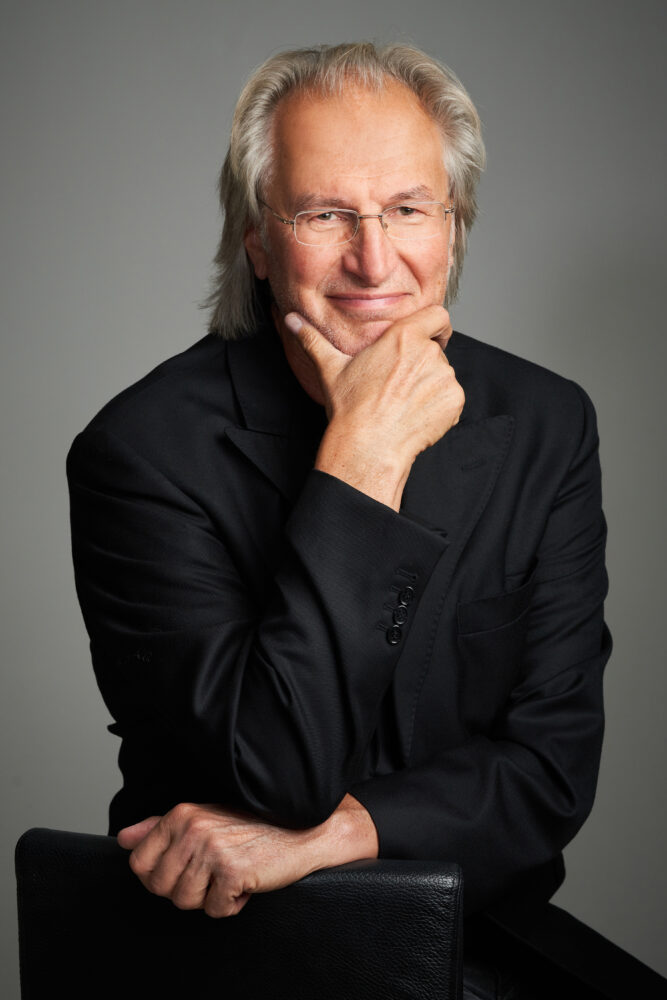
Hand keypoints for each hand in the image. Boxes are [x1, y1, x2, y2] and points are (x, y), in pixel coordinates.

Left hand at [117, 795, 377, 917]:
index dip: (160, 876)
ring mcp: (212, 850)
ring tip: (230, 876)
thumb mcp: (204, 819)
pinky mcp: (233, 872)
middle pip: (160, 887)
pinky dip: (231, 905)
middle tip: (213, 874)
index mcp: (181, 814)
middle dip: (186, 890)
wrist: (302, 831)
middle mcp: (193, 829)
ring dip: (209, 898)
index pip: (139, 863)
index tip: (186, 870)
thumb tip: (124, 839)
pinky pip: (214, 910)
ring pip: (185, 902)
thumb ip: (160, 828)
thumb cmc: (253, 827)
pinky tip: (246, 884)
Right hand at [283, 306, 463, 509]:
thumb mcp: (330, 369)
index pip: (438, 316)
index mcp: (404, 337)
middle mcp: (429, 353)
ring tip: (403, 404)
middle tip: (399, 386)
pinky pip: (452, 399)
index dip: (436, 325)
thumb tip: (291, 320)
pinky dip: (439, 407)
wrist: (368, 446)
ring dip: (430, 387)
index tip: (431, 336)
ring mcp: (445, 378)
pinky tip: (414, 416)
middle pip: (436, 351)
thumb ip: (313, 340)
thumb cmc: (350, 408)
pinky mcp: (454, 401)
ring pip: (444, 376)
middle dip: (423, 365)